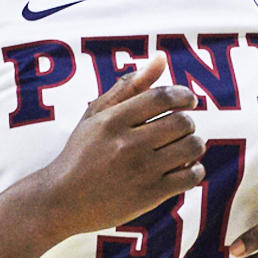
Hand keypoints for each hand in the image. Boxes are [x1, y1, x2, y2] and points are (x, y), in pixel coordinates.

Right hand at [33, 54, 205, 237]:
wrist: (61, 200)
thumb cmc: (81, 153)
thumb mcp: (96, 114)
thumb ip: (130, 86)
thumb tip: (162, 57)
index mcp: (113, 120)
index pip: (162, 97)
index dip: (184, 95)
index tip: (188, 100)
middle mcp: (127, 144)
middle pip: (181, 122)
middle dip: (188, 122)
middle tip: (182, 127)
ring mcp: (140, 171)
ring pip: (190, 148)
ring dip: (195, 145)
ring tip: (185, 147)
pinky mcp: (150, 195)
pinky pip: (190, 177)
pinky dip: (196, 171)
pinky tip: (186, 168)